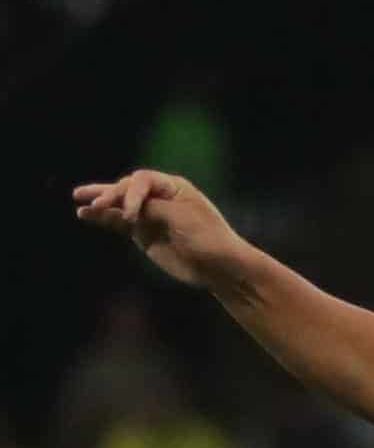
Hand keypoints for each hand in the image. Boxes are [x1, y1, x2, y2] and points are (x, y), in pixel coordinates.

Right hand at [73, 170, 245, 287]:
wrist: (220, 267)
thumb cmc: (208, 238)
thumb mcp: (181, 218)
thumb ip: (152, 209)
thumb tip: (126, 208)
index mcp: (173, 187)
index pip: (142, 180)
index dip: (131, 192)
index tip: (132, 214)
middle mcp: (159, 198)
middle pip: (127, 189)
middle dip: (110, 194)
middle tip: (95, 202)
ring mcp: (150, 216)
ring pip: (119, 205)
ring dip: (100, 202)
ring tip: (79, 199)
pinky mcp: (144, 234)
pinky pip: (119, 223)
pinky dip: (103, 219)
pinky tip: (85, 215)